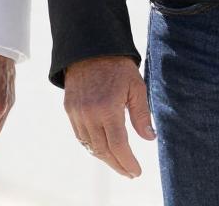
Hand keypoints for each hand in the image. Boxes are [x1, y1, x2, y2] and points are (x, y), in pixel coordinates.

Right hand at [63, 55, 154, 178]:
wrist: (90, 46)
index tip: (136, 171)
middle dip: (117, 165)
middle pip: (103, 150)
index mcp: (108, 108)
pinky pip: (80, 135)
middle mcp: (89, 113)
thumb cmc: (117, 65)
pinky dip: (92, 145)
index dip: (127, 162)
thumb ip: (141, 114)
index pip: (118, 146)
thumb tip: (149, 138)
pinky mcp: (69, 108)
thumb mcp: (136, 86)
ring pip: (90, 145)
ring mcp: (77, 112)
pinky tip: (102, 147)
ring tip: (118, 162)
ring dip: (104, 157)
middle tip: (129, 172)